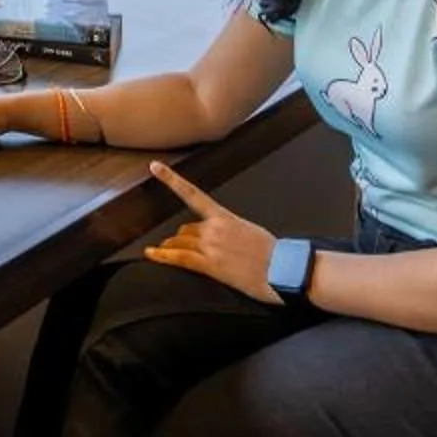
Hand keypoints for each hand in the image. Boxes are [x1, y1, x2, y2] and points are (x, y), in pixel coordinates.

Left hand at [142, 162, 281, 302]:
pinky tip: (150, 254)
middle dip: (182, 238)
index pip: (193, 194)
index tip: (155, 167)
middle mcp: (215, 228)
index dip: (171, 179)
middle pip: (185, 228)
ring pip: (180, 242)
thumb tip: (221, 234)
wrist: (285, 269)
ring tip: (164, 252)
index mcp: (226, 217)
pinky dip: (162, 255)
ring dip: (173, 247)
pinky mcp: (211, 265)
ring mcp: (211, 246)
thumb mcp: (251, 231)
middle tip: (181, 247)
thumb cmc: (275, 254)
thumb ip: (231, 230)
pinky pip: (180, 258)